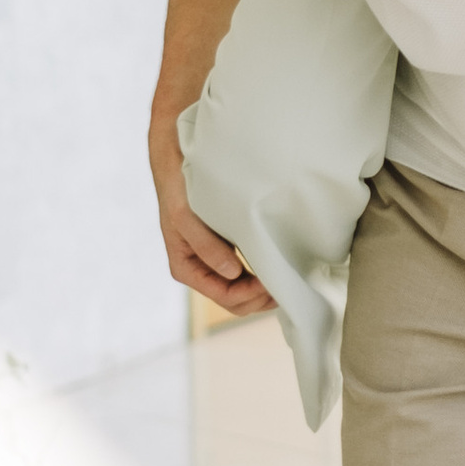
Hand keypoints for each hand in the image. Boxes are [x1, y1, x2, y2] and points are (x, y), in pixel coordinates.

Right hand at [150, 124, 272, 315]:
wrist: (177, 163)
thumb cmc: (178, 190)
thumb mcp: (185, 218)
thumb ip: (207, 247)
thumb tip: (232, 274)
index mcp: (186, 268)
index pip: (225, 296)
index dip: (250, 296)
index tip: (272, 283)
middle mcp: (200, 270)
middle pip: (235, 302)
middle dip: (260, 299)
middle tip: (287, 287)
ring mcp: (213, 262)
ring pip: (242, 293)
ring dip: (263, 292)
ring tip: (287, 281)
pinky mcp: (225, 250)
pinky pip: (245, 276)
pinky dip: (261, 278)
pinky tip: (277, 268)